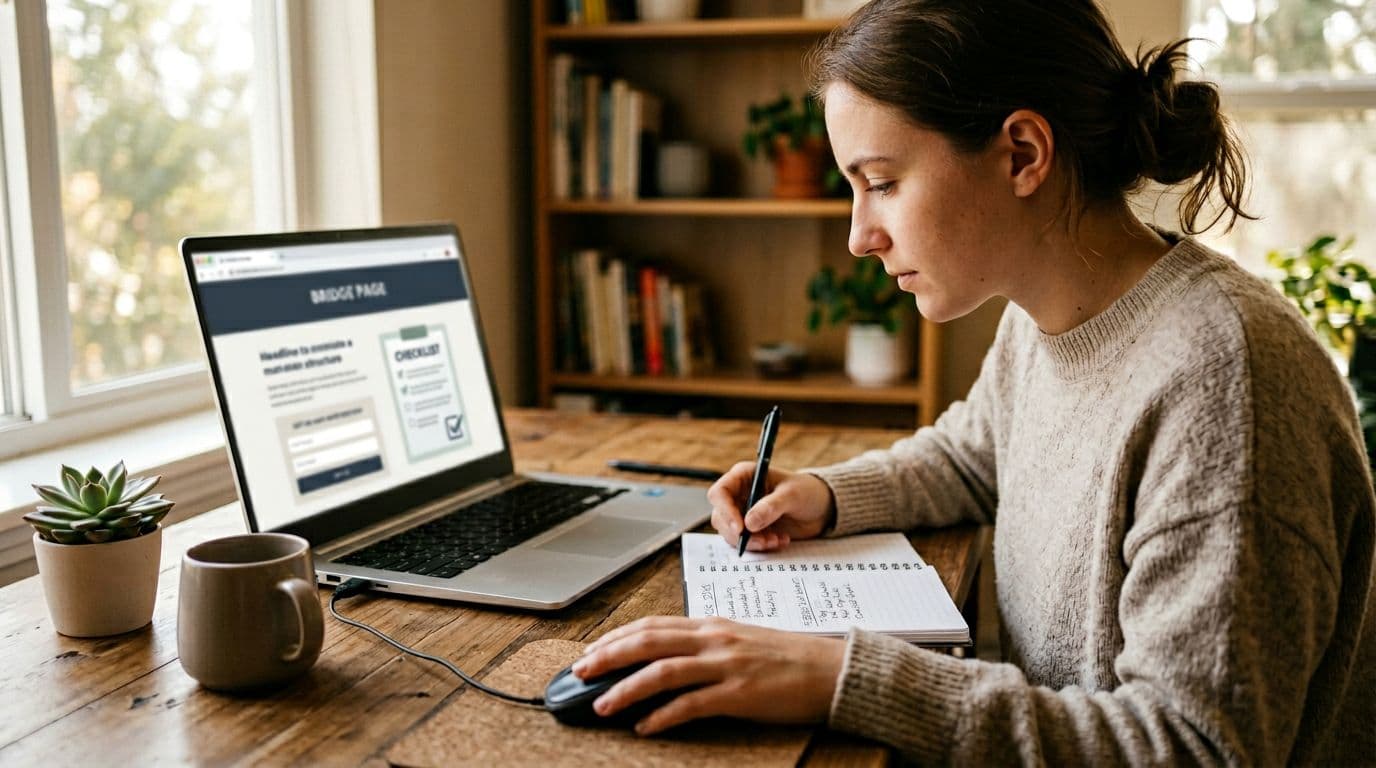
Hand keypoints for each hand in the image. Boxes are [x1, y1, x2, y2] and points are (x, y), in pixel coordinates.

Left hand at [571, 616, 844, 734]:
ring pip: (663, 671)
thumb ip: (706, 647)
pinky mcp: (741, 693)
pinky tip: (646, 727)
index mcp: (713, 625)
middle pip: (648, 641)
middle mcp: (715, 639)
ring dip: (626, 689)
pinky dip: (663, 716)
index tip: (591, 651)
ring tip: (602, 705)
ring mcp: (727, 665)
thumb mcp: (741, 642)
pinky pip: (692, 704)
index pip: (653, 625)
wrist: (833, 670)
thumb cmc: (790, 659)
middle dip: (607, 656)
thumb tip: (668, 661)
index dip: (617, 637)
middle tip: (579, 672)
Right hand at [708, 463, 835, 551]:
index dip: (725, 511)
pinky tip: (780, 540)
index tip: (741, 528)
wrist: (820, 508)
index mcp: (743, 476)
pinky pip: (745, 542)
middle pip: (721, 517)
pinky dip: (761, 546)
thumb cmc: (806, 491)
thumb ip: (771, 507)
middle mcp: (738, 494)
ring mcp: (743, 513)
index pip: (719, 493)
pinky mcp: (751, 530)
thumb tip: (749, 523)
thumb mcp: (792, 495)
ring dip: (752, 542)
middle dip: (740, 533)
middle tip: (763, 541)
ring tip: (776, 540)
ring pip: (731, 533)